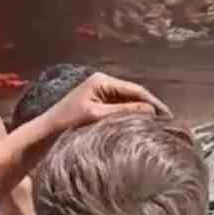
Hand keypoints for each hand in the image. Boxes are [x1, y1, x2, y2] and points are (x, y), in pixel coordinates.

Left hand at [41, 72, 169, 137]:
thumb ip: (124, 112)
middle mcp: (103, 83)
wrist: (44, 133)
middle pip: (134, 95)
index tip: (169, 117)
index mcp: (102, 81)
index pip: (136, 90)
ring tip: (157, 127)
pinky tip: (139, 128)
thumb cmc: (67, 123)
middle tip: (167, 124)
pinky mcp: (97, 104)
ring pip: (128, 102)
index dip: (154, 103)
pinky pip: (120, 109)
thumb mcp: (97, 116)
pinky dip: (130, 117)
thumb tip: (151, 110)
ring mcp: (100, 93)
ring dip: (141, 113)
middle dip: (150, 108)